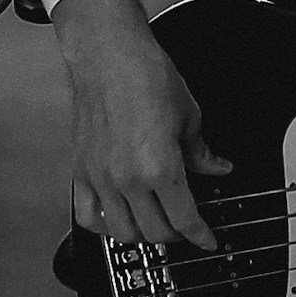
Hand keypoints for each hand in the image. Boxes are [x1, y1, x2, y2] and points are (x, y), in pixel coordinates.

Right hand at [52, 0, 231, 248]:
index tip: (207, 240)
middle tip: (187, 228)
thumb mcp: (190, 116)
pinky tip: (117, 220)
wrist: (109, 56)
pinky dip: (103, 226)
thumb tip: (215, 168)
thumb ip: (201, 152)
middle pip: (153, 232)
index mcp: (159, 167)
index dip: (200, 235)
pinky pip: (87, 215)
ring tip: (156, 226)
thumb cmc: (146, 76)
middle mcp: (126, 179)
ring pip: (120, 232)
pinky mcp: (80, 171)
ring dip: (141, 235)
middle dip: (176, 236)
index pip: (184, 219)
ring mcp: (100, 178)